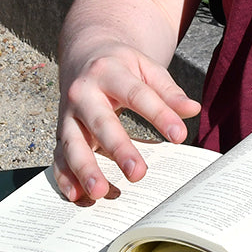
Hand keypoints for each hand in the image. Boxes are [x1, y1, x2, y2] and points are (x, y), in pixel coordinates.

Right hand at [53, 42, 200, 202]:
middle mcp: (83, 93)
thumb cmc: (120, 65)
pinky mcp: (61, 132)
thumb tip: (193, 110)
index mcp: (108, 72)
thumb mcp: (146, 68)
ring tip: (100, 192)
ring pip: (73, 144)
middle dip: (119, 149)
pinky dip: (64, 178)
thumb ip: (168, 90)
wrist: (84, 54)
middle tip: (138, 174)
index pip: (137, 95)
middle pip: (101, 122)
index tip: (179, 136)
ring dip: (85, 169)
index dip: (159, 115)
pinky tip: (77, 196)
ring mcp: (68, 115)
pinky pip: (58, 157)